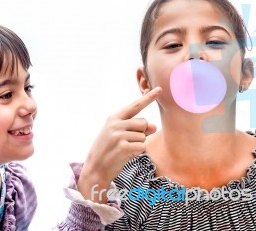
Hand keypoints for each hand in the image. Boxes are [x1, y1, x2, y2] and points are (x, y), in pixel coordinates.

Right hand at [77, 87, 161, 201]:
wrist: (96, 167)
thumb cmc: (110, 149)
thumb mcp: (120, 135)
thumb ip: (137, 128)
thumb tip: (154, 127)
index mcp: (114, 118)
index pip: (135, 106)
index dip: (148, 98)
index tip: (160, 89)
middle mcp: (116, 124)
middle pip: (144, 123)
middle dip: (141, 133)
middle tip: (128, 142)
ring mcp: (118, 135)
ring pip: (143, 136)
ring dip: (138, 145)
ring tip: (124, 149)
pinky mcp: (123, 147)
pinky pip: (142, 146)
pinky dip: (137, 152)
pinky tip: (126, 155)